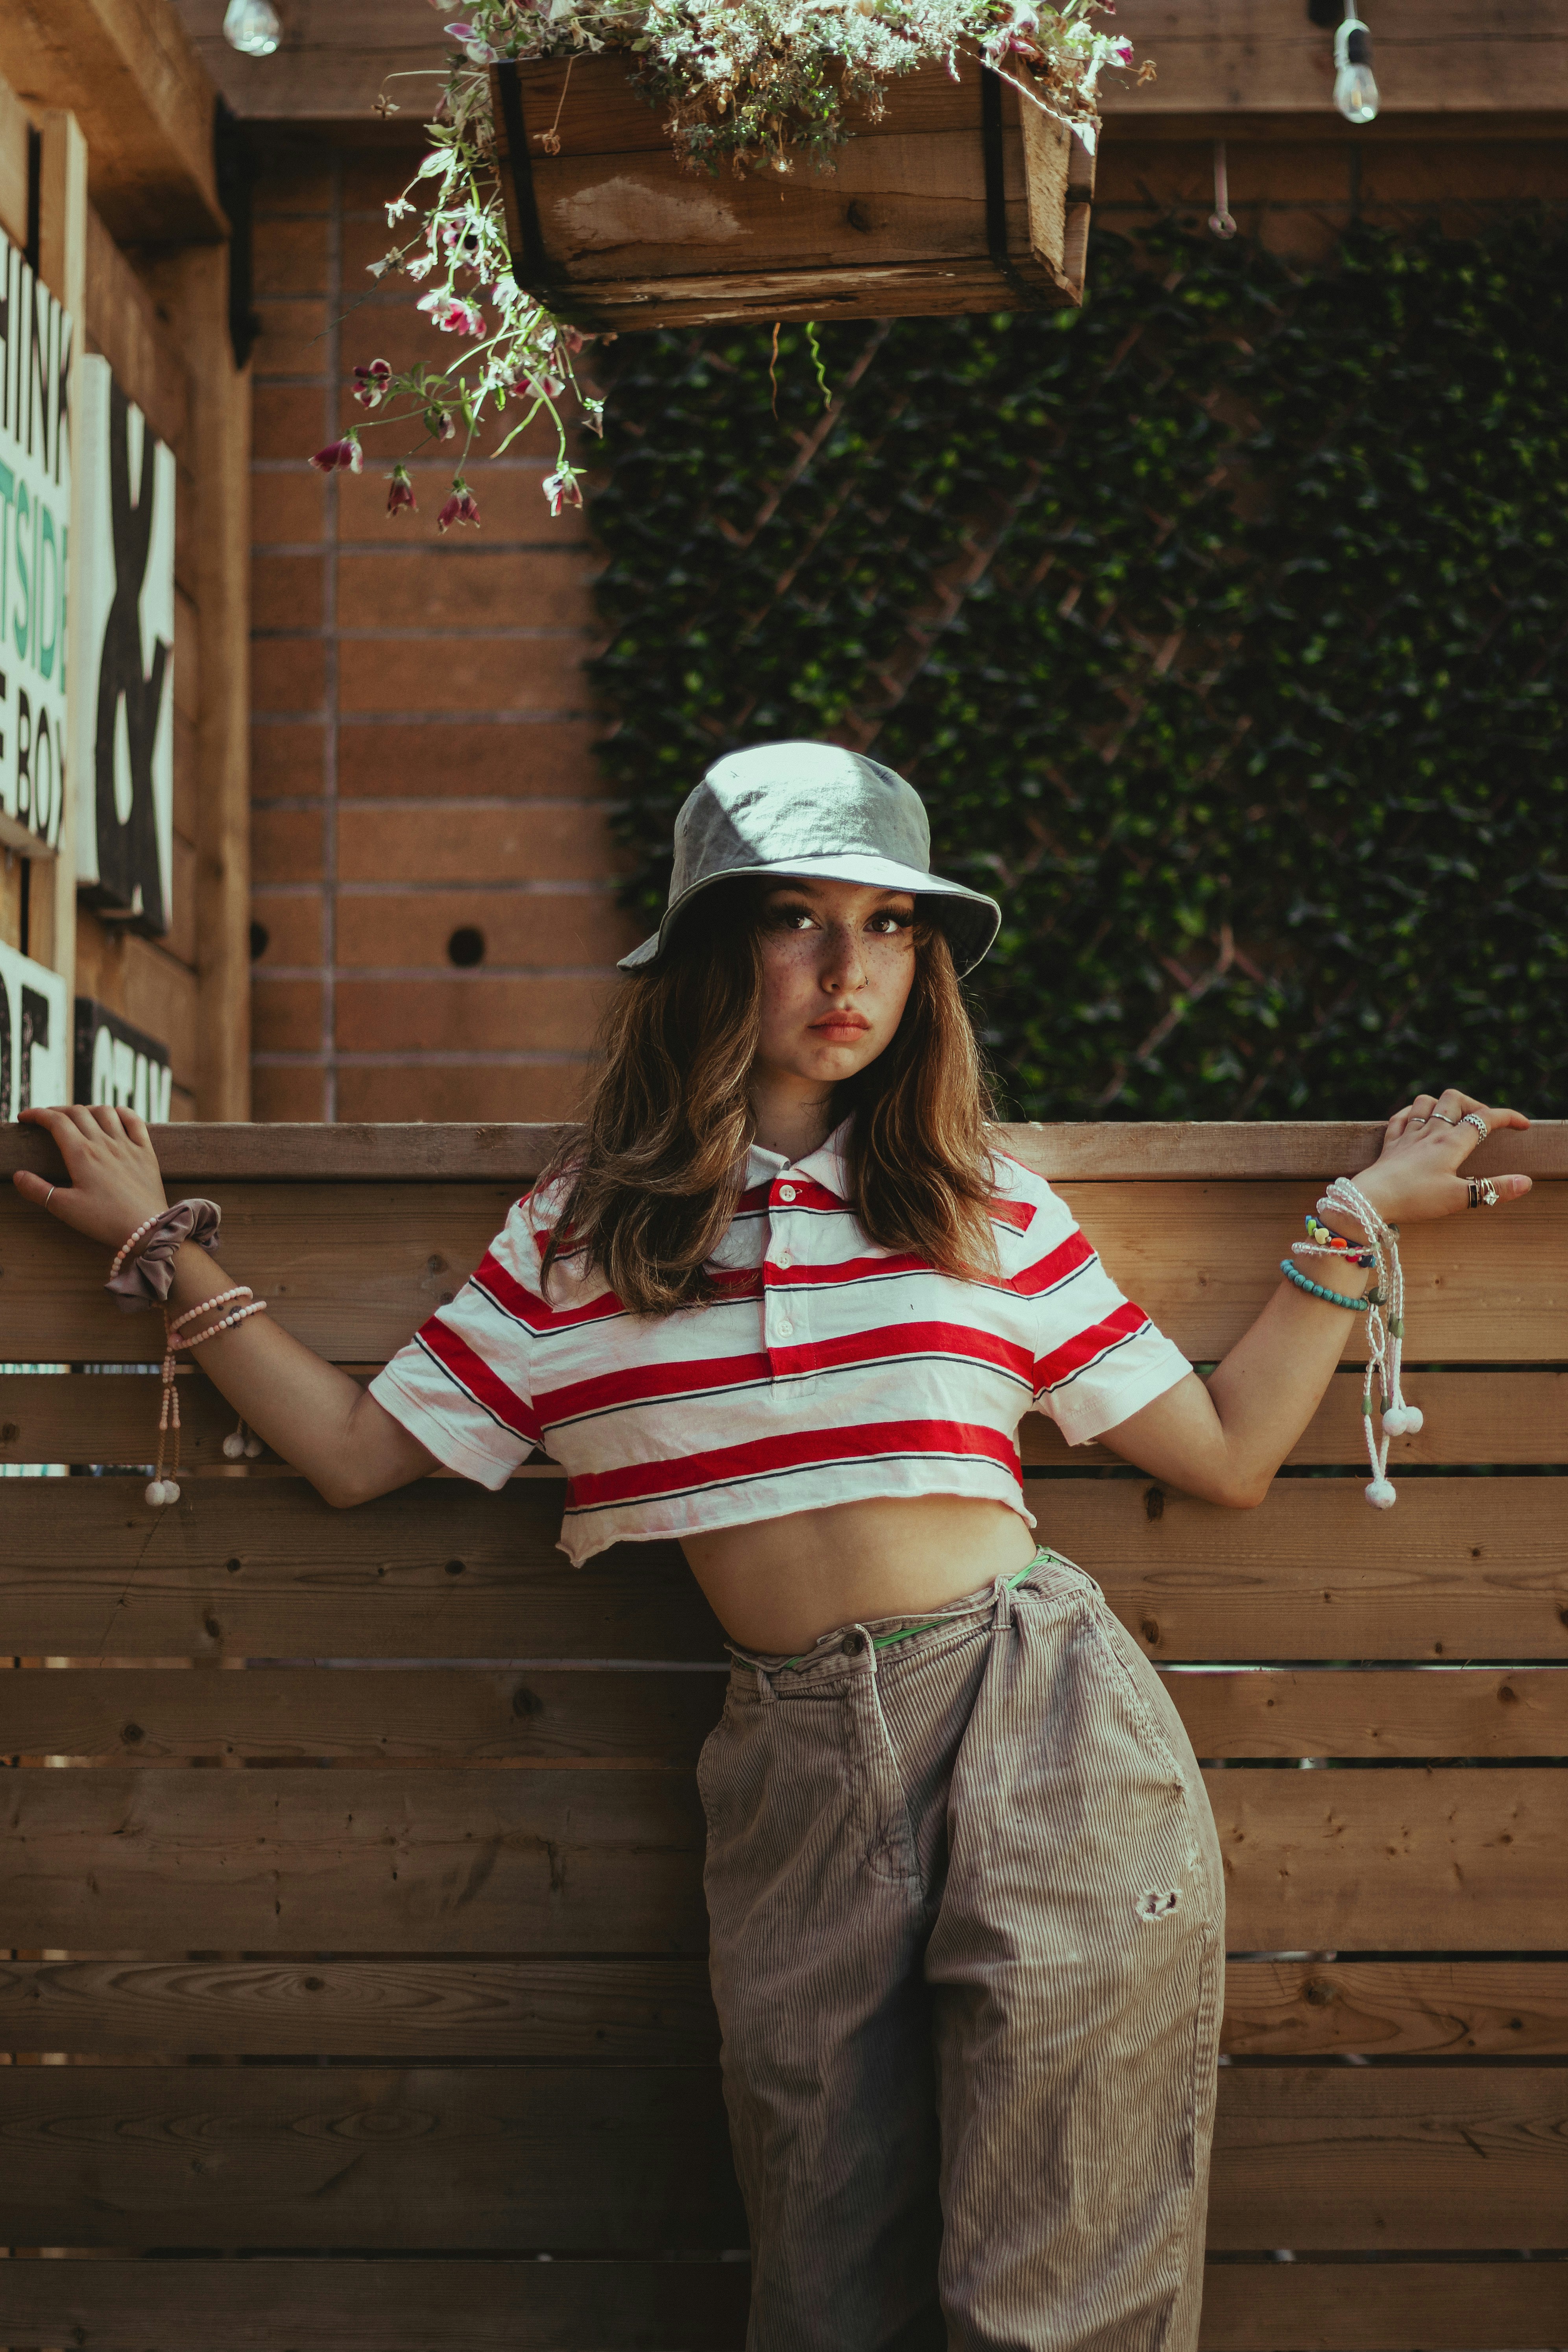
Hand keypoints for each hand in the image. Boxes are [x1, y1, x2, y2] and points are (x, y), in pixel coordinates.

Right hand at [13, 1105, 169, 1250]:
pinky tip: (114, 1115)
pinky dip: (122, 1112)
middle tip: (46, 1119)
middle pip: (77, 1112)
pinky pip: (135, 1121)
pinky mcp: (146, 1152)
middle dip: (57, 1111)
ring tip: (77, 1117)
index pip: (55, 1121)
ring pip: (105, 1112)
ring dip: (87, 1109)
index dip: (37, 1114)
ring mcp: (127, 1145)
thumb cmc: (104, 1221)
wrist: (146, 1229)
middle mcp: (104, 1143)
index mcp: (81, 1154)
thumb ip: (38, 1190)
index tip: (25, 1117)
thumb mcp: (64, 1208)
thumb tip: (18, 1175)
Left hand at [1348, 1088, 1530, 1226]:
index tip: (1522, 1125)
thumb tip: (1526, 1182)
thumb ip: (1493, 1189)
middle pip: (1455, 1099)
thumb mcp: (1459, 1197)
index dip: (1508, 1117)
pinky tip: (1416, 1120)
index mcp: (1451, 1142)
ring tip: (1452, 1119)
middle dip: (1474, 1104)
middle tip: (1483, 1124)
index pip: (1485, 1119)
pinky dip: (1412, 1113)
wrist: (1372, 1199)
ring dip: (1442, 1104)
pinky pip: (1401, 1116)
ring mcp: (1408, 1135)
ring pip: (1426, 1102)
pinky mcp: (1390, 1144)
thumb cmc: (1415, 1199)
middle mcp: (1430, 1132)